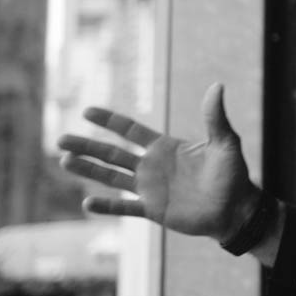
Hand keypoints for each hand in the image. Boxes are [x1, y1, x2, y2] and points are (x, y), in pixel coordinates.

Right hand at [57, 83, 259, 241]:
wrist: (236, 209)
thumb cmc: (232, 174)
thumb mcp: (225, 142)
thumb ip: (215, 117)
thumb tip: (217, 85)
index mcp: (165, 147)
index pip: (131, 130)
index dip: (110, 121)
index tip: (86, 110)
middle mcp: (152, 166)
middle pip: (112, 153)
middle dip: (87, 145)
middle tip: (60, 140)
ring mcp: (150, 189)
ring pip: (111, 177)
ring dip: (88, 170)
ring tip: (64, 161)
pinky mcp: (153, 210)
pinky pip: (125, 207)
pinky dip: (107, 206)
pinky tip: (87, 202)